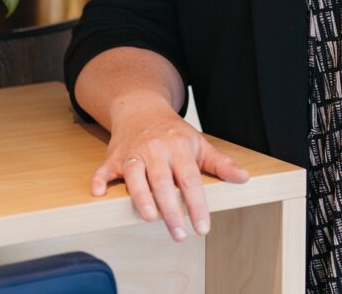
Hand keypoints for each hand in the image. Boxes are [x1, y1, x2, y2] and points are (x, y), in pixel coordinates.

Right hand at [90, 94, 249, 241]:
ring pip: (135, 175)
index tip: (202, 227)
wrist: (142, 107)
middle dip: (170, 209)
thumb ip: (219, 164)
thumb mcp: (198, 143)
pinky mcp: (114, 156)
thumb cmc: (173, 131)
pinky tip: (98, 193)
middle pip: (163, 181)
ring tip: (150, 218)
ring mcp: (134, 152)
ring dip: (141, 197)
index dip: (197, 204)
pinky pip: (104, 169)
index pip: (190, 179)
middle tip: (180, 234)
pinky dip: (99, 180)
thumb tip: (243, 178)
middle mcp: (156, 149)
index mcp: (179, 147)